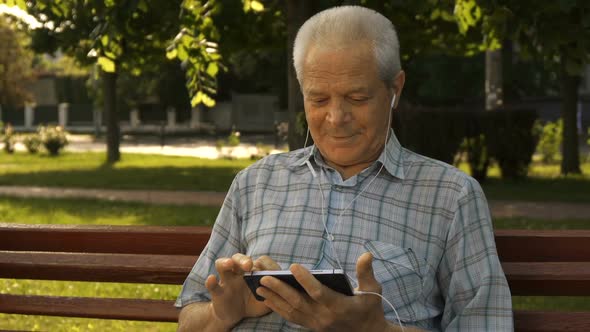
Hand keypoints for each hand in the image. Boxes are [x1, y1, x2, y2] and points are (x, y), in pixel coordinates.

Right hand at [205, 253, 280, 328]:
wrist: (237, 316)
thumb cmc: (254, 303)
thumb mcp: (268, 298)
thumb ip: (275, 292)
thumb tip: (283, 286)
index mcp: (252, 271)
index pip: (258, 261)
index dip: (264, 264)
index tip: (271, 272)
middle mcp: (238, 272)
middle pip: (238, 258)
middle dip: (243, 259)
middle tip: (249, 265)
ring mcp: (227, 281)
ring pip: (222, 265)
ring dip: (225, 262)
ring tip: (229, 264)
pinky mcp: (218, 292)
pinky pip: (213, 285)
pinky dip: (211, 282)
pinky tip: (211, 279)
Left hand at [256, 252, 389, 330]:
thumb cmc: (370, 307)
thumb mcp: (373, 289)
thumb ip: (366, 272)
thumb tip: (366, 254)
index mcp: (339, 306)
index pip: (319, 293)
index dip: (306, 280)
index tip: (293, 266)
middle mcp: (325, 317)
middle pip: (299, 302)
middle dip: (280, 289)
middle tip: (265, 277)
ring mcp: (317, 324)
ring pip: (291, 311)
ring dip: (274, 299)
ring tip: (259, 287)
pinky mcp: (312, 326)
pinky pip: (292, 318)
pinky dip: (278, 309)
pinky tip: (267, 299)